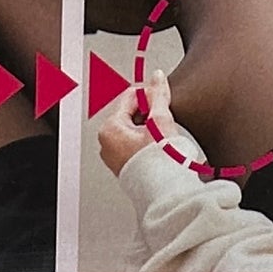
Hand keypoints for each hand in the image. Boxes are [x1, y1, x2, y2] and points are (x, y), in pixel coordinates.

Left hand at [97, 63, 169, 177]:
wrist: (165, 193)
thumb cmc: (158, 163)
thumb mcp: (161, 121)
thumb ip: (158, 95)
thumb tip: (157, 77)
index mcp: (109, 129)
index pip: (131, 97)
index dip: (150, 96)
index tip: (163, 102)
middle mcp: (107, 144)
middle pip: (132, 113)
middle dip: (150, 114)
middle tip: (164, 122)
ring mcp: (115, 157)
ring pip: (135, 129)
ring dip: (151, 128)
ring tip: (163, 138)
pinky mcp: (125, 167)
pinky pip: (136, 145)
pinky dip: (148, 142)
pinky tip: (159, 148)